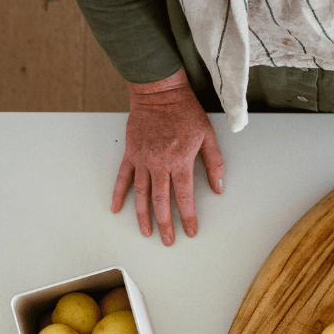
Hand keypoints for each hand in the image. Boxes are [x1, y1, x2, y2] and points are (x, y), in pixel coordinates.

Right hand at [112, 69, 223, 245]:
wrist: (159, 92)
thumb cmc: (185, 112)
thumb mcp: (207, 136)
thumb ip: (213, 163)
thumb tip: (218, 188)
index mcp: (180, 162)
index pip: (185, 197)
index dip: (188, 217)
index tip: (190, 231)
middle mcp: (160, 164)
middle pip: (162, 202)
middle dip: (165, 224)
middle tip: (168, 241)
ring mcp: (143, 160)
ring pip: (142, 195)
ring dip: (143, 216)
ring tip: (146, 233)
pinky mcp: (131, 154)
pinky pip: (123, 178)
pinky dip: (119, 194)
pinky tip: (116, 209)